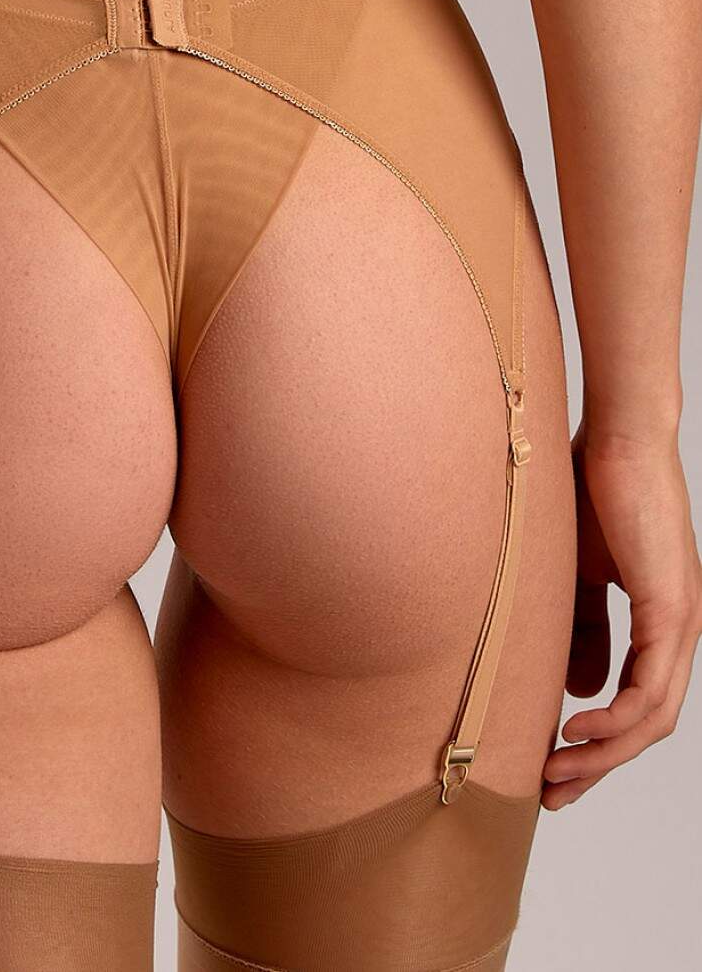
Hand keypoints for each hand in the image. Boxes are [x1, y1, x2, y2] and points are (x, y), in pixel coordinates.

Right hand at [542, 422, 701, 809]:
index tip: (552, 762)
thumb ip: (583, 630)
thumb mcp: (576, 577)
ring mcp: (683, 624)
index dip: (598, 741)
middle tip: (554, 793)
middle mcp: (680, 631)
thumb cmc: (588, 495)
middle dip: (598, 766)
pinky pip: (651, 688)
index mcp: (660, 622)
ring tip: (557, 773)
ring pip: (654, 718)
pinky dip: (616, 719)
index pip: (637, 701)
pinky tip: (576, 730)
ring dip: (604, 754)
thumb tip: (578, 687)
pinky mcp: (673, 611)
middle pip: (648, 724)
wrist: (615, 441)